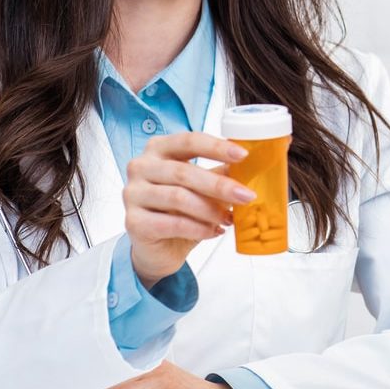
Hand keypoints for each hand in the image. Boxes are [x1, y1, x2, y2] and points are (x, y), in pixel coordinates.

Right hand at [123, 133, 255, 286]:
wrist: (158, 248)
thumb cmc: (180, 211)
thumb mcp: (203, 188)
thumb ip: (222, 172)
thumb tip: (257, 160)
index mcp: (159, 149)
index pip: (188, 140)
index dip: (216, 147)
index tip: (243, 155)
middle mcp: (141, 166)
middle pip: (184, 171)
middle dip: (220, 185)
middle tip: (246, 196)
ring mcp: (133, 194)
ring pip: (178, 197)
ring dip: (210, 210)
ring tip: (229, 219)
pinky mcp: (133, 221)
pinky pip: (171, 223)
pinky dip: (198, 228)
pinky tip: (213, 231)